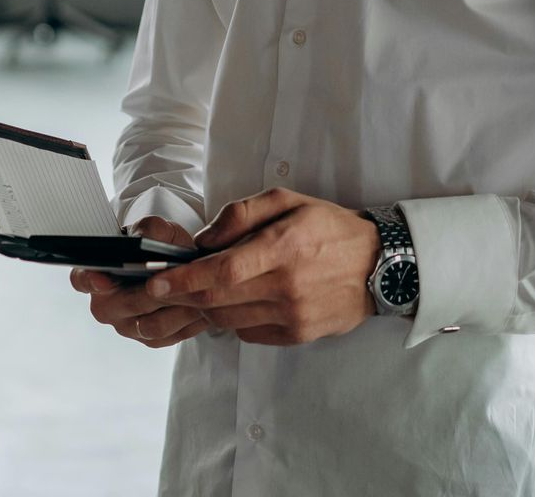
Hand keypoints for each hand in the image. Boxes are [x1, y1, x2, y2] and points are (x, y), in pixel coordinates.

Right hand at [69, 216, 208, 349]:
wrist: (172, 265)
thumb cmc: (157, 246)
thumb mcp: (155, 230)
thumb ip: (149, 230)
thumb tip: (149, 238)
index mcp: (96, 275)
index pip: (82, 279)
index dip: (90, 280)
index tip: (103, 279)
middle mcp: (107, 305)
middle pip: (129, 305)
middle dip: (157, 293)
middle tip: (179, 282)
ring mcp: (128, 326)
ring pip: (153, 326)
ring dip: (180, 310)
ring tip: (200, 295)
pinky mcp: (151, 340)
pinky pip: (171, 337)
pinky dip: (190, 323)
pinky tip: (204, 308)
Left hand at [145, 189, 377, 346]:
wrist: (380, 265)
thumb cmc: (329, 227)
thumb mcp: (287, 200)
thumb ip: (241, 215)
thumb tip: (203, 241)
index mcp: (283, 248)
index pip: (222, 271)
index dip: (183, 280)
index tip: (154, 283)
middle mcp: (287, 287)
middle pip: (218, 300)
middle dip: (182, 297)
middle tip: (157, 291)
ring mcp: (293, 316)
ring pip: (229, 320)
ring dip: (204, 308)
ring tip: (194, 292)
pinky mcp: (297, 335)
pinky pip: (249, 333)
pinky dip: (232, 319)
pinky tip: (235, 301)